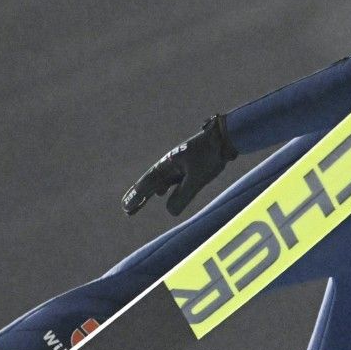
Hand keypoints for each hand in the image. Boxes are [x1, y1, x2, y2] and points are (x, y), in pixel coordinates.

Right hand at [122, 114, 237, 215]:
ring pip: (159, 182)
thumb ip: (183, 195)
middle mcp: (169, 164)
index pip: (148, 184)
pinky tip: (162, 193)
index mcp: (168, 164)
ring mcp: (178, 164)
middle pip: (150, 183)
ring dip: (148, 193)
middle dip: (138, 197)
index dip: (137, 197)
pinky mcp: (187, 165)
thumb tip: (170, 211)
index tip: (126, 207)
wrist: (224, 137)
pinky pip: (170, 180)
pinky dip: (163, 187)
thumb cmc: (210, 156)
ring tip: (138, 204)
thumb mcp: (197, 179)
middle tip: (126, 209)